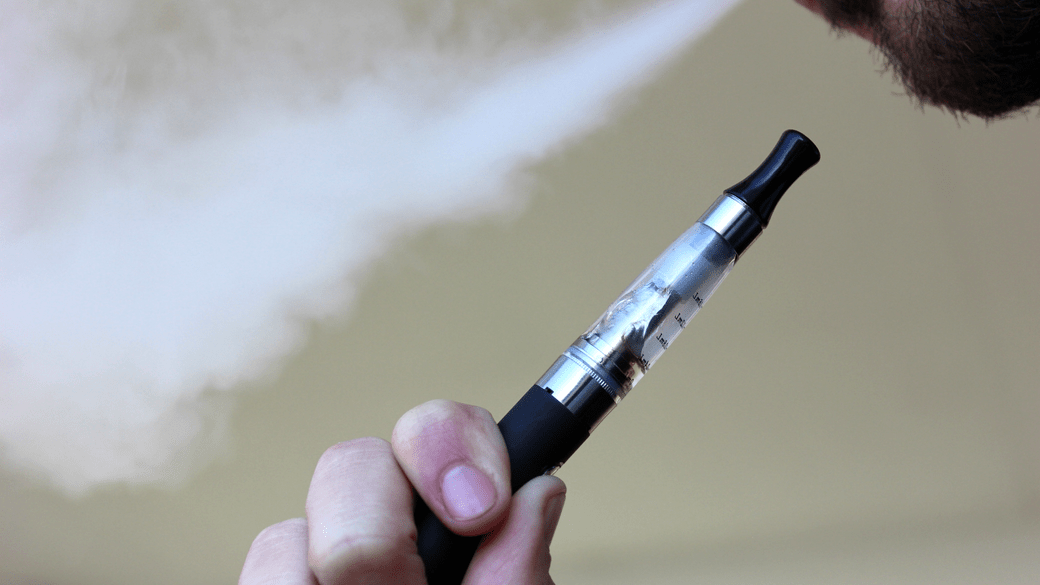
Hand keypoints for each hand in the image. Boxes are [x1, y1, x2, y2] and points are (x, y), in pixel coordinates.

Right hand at [240, 400, 566, 584]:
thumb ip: (517, 570)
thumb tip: (539, 491)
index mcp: (453, 523)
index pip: (444, 432)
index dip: (455, 447)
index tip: (480, 507)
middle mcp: (384, 532)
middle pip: (353, 463)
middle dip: (377, 531)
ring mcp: (319, 565)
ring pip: (290, 530)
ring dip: (322, 576)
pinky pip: (256, 571)